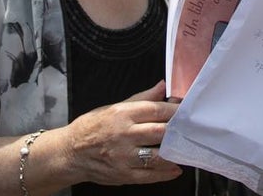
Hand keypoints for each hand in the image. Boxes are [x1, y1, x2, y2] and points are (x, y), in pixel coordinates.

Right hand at [57, 81, 181, 185]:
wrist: (70, 153)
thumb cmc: (92, 127)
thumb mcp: (114, 107)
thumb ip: (142, 98)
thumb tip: (162, 87)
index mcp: (122, 114)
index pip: (156, 111)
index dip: (176, 111)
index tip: (188, 111)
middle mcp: (124, 135)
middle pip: (160, 132)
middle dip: (179, 131)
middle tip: (192, 130)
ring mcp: (124, 157)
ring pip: (158, 156)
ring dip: (175, 153)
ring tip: (185, 149)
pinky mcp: (124, 175)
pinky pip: (150, 175)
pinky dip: (166, 172)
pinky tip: (175, 168)